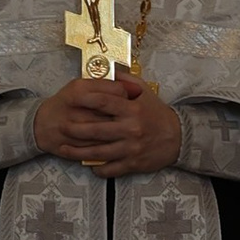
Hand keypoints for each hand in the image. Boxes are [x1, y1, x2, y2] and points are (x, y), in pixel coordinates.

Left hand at [35, 74, 182, 174]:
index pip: (103, 102)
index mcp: (131, 110)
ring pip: (98, 153)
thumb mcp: (145, 92)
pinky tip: (86, 164)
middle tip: (61, 127)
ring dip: (78, 152)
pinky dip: (96, 169)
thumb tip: (108, 70)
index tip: (70, 99)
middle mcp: (130, 129)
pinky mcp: (133, 164)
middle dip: (74, 130)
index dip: (84, 100)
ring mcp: (130, 149)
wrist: (178, 137)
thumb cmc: (156, 113)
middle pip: (95, 130)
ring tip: (64, 148)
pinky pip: (109, 169)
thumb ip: (126, 81)